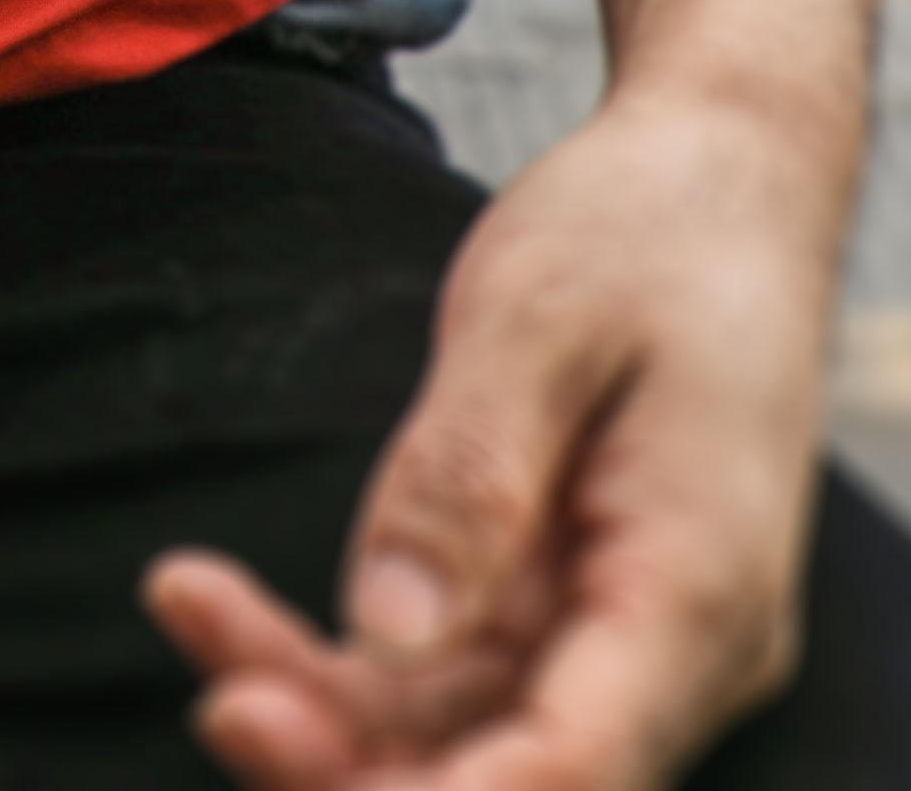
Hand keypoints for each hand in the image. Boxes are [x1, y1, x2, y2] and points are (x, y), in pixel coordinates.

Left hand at [146, 78, 854, 787]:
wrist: (721, 180)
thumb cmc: (648, 232)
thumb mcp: (542, 319)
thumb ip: (467, 475)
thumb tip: (385, 630)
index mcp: (700, 592)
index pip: (580, 764)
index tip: (288, 746)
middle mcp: (673, 653)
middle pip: (508, 778)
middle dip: (354, 771)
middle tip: (224, 697)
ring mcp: (615, 644)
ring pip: (454, 740)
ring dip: (317, 712)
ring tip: (190, 603)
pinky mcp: (557, 617)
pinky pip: (434, 680)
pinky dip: (329, 660)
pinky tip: (208, 597)